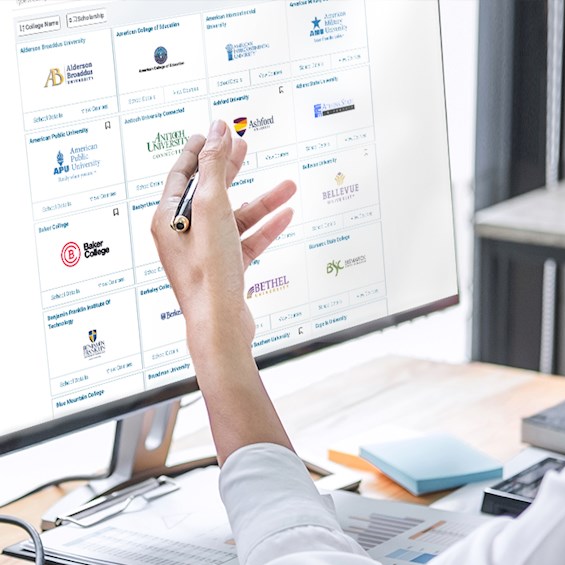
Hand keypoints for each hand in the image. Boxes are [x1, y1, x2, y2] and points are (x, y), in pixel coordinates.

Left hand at [151, 120, 295, 348]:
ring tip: (288, 186)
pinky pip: (248, 240)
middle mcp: (184, 234)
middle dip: (231, 169)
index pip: (183, 174)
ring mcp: (206, 252)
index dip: (199, 150)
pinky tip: (286, 215)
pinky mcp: (226, 269)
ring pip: (236, 217)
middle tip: (244, 147)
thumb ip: (216, 167)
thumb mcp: (212, 209)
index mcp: (169, 218)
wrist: (220, 326)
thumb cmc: (209, 273)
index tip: (212, 133)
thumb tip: (218, 131)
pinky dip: (266, 227)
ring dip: (262, 201)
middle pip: (209, 192)